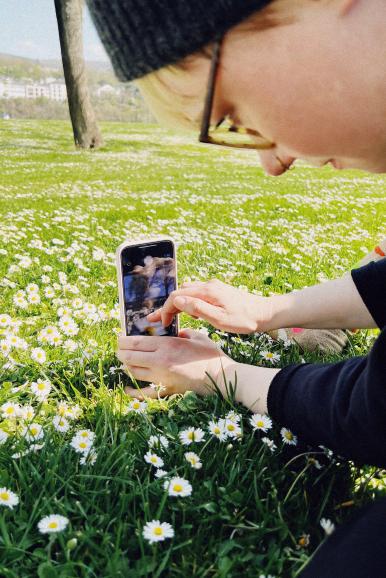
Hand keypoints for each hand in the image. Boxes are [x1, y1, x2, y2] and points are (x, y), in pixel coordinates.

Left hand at [117, 328, 235, 399]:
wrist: (220, 377)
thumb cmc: (210, 355)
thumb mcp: (196, 336)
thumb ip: (182, 332)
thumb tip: (175, 333)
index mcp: (167, 345)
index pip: (136, 343)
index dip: (123, 341)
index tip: (119, 339)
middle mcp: (161, 361)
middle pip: (131, 357)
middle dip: (121, 352)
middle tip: (118, 349)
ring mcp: (162, 377)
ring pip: (135, 372)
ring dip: (127, 366)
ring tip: (125, 361)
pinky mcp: (167, 389)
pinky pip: (145, 393)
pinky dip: (134, 392)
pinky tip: (127, 389)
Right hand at [146, 279, 272, 333]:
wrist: (265, 313)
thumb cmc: (244, 320)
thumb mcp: (220, 319)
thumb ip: (197, 309)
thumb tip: (177, 301)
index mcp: (207, 291)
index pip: (177, 296)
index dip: (165, 310)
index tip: (163, 325)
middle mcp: (208, 285)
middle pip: (180, 293)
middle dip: (166, 307)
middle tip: (154, 321)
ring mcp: (213, 287)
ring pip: (187, 293)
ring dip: (176, 305)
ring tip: (167, 318)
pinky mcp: (218, 291)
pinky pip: (196, 294)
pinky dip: (187, 303)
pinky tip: (189, 315)